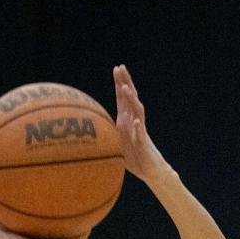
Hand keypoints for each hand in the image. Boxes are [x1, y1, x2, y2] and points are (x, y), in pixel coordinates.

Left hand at [113, 65, 165, 182]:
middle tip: (121, 67)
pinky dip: (138, 128)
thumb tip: (89, 132)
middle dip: (126, 82)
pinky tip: (136, 121)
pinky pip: (141, 134)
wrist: (150, 171)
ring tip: (126, 88)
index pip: (123, 98)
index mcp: (125, 121)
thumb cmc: (133, 158)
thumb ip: (107, 134)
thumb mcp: (115, 144)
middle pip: (131, 98)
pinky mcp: (144, 143)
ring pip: (137, 111)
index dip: (120, 84)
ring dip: (131, 100)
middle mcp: (133, 122)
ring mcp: (140, 131)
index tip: (116, 68)